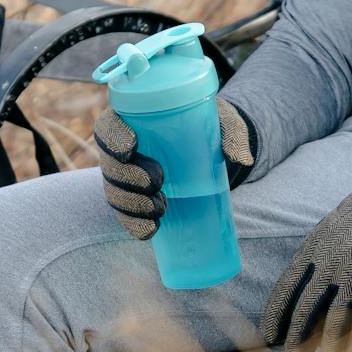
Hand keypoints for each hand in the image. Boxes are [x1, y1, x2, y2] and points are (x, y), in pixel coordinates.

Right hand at [95, 97, 255, 239]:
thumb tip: (243, 159)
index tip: (132, 147)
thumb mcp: (221, 121)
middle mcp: (121, 150)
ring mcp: (125, 177)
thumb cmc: (208, 125)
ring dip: (132, 205)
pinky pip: (125, 214)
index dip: (114, 138)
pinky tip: (150, 232)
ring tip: (160, 209)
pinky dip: (134, 224)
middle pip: (109, 165)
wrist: (209, 148)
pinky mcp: (134, 199)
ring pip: (114, 192)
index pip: (108, 126)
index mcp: (132, 120)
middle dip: (127, 177)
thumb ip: (231, 133)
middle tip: (157, 182)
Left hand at [260, 135, 351, 351]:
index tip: (270, 336)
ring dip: (328, 351)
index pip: (285, 290)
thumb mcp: (336, 224)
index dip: (276, 317)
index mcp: (314, 248)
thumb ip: (321, 253)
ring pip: (334, 328)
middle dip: (297, 341)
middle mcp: (330, 266)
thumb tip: (309, 281)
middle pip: (305, 314)